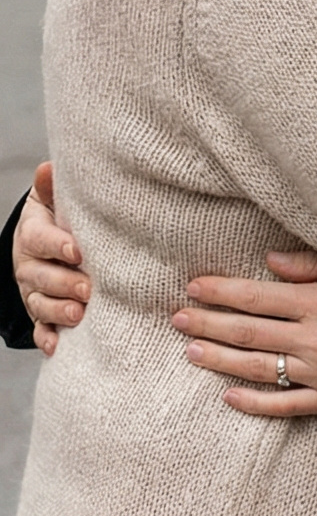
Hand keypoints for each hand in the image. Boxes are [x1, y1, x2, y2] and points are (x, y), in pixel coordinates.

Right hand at [14, 162, 86, 357]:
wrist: (44, 243)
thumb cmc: (57, 219)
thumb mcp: (51, 201)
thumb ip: (50, 189)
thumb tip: (48, 168)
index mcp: (33, 235)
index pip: (40, 239)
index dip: (57, 245)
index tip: (78, 250)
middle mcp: (29, 266)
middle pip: (41, 276)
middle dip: (64, 283)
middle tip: (88, 288)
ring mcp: (32, 291)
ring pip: (39, 304)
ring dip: (57, 311)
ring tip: (78, 315)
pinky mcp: (39, 312)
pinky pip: (39, 328)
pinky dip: (46, 338)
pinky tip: (56, 347)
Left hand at [173, 248, 316, 417]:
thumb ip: (314, 268)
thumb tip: (268, 263)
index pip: (256, 297)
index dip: (220, 292)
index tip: (193, 287)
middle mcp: (315, 339)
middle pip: (248, 332)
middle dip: (207, 323)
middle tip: (177, 318)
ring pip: (257, 369)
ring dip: (219, 359)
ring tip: (191, 351)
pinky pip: (284, 405)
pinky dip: (253, 403)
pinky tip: (228, 396)